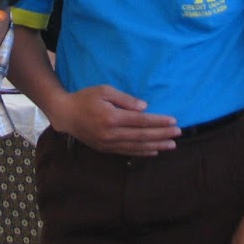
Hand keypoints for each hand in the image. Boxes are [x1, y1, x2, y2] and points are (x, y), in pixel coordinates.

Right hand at [51, 85, 178, 155]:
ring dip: (156, 146)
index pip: (141, 121)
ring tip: (171, 145)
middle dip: (162, 135)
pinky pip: (127, 152)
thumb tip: (145, 107)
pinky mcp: (106, 149)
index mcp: (111, 117)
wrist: (65, 115)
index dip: (158, 122)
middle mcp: (111, 133)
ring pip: (137, 146)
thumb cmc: (85, 98)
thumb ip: (125, 99)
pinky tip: (154, 151)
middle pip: (142, 135)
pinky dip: (142, 152)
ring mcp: (108, 143)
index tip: (174, 121)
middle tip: (178, 134)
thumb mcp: (104, 90)